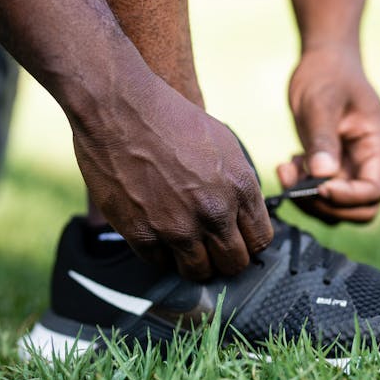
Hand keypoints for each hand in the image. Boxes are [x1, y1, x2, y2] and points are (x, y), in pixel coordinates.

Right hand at [72, 76, 272, 279]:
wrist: (119, 107)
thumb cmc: (169, 118)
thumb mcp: (224, 143)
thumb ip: (238, 184)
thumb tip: (242, 213)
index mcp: (239, 187)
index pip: (261, 240)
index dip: (249, 242)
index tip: (237, 239)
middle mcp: (214, 212)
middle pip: (234, 263)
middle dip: (226, 259)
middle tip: (212, 248)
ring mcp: (177, 227)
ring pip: (198, 272)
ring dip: (194, 262)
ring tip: (184, 245)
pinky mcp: (142, 233)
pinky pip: (160, 263)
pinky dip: (160, 253)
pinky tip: (157, 233)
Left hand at [278, 45, 379, 223]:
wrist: (323, 62)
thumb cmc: (327, 75)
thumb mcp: (320, 103)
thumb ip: (322, 139)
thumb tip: (323, 176)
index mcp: (379, 146)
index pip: (373, 190)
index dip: (346, 197)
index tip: (317, 185)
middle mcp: (370, 162)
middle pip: (361, 209)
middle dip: (327, 205)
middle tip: (296, 187)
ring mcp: (351, 167)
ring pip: (338, 207)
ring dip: (309, 200)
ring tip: (286, 171)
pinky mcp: (332, 169)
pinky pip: (320, 194)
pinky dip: (301, 190)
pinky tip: (287, 166)